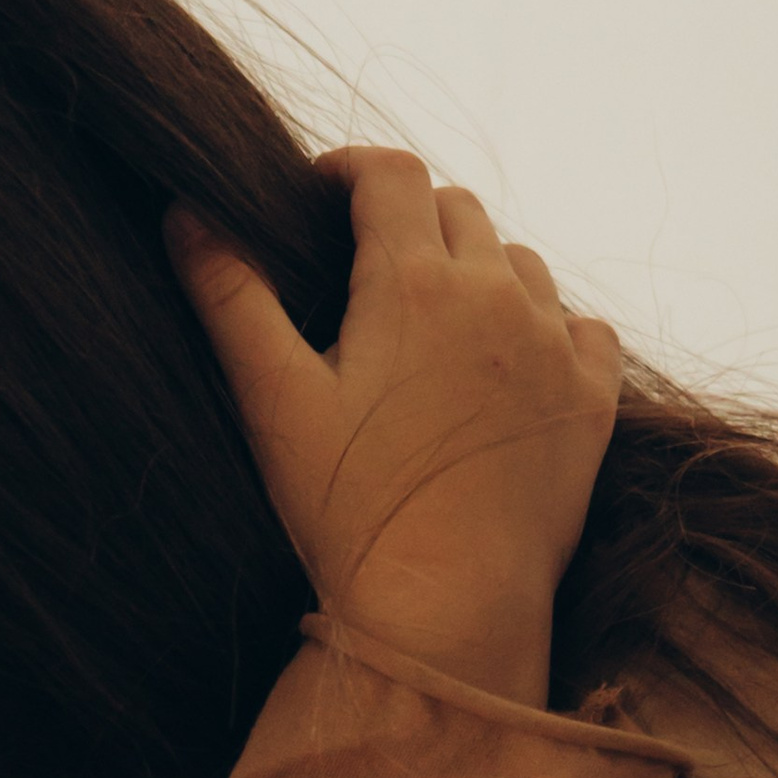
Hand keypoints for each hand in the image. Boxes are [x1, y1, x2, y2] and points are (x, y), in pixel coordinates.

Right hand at [170, 147, 622, 703]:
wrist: (446, 606)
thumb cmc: (348, 510)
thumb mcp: (274, 401)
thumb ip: (230, 297)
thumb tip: (187, 212)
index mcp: (412, 282)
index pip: (389, 173)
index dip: (349, 170)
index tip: (320, 196)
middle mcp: (495, 295)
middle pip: (456, 208)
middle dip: (409, 220)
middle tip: (365, 272)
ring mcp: (552, 345)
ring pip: (518, 263)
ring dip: (476, 271)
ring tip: (434, 326)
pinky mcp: (591, 399)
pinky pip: (578, 326)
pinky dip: (542, 327)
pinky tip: (505, 368)